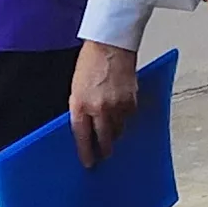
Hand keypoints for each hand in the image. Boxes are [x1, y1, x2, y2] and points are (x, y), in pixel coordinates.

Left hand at [68, 40, 139, 166]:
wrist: (110, 44)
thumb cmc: (91, 61)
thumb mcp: (76, 87)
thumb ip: (80, 107)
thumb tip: (86, 125)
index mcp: (80, 104)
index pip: (82, 137)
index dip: (86, 152)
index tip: (88, 162)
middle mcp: (98, 108)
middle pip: (103, 138)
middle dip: (104, 149)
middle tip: (104, 155)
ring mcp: (117, 105)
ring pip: (118, 130)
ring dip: (115, 133)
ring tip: (113, 132)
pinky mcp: (131, 100)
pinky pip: (129, 117)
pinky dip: (126, 118)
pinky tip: (122, 113)